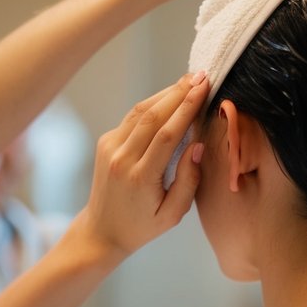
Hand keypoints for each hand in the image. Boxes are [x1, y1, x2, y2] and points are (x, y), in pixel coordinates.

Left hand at [77, 72, 210, 258]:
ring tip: (189, 81)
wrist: (102, 230)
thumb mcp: (173, 215)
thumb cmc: (142, 226)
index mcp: (140, 177)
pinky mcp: (106, 142)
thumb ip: (188, 181)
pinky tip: (170, 97)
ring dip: (166, 93)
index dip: (186, 108)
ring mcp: (110, 148)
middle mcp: (121, 158)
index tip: (204, 88)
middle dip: (179, 93)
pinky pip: (132, 118)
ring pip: (140, 111)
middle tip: (202, 76)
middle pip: (152, 116)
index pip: (166, 135)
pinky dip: (153, 104)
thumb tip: (197, 145)